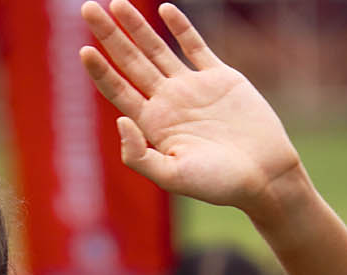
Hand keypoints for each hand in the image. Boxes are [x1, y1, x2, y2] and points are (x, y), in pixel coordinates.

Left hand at [79, 2, 303, 217]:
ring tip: (116, 3)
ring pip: (157, 49)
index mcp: (151, 125)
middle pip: (130, 62)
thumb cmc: (217, 183)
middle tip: (87, 8)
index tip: (83, 50)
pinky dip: (181, 27)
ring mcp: (192, 88)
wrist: (263, 174)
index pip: (117, 90)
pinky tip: (163, 9)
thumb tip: (119, 121)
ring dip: (136, 26)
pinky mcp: (220, 78)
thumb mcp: (171, 177)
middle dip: (109, 36)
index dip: (100, 70)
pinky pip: (196, 46)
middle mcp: (166, 102)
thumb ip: (139, 155)